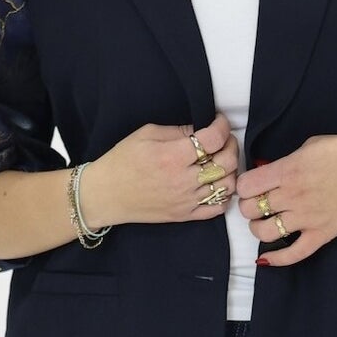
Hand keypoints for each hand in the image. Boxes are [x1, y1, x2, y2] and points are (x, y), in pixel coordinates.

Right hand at [82, 113, 237, 227]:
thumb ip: (177, 131)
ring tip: (220, 161)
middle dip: (231, 145)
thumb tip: (200, 129)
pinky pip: (217, 208)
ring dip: (230, 170)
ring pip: (227, 185)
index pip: (213, 139)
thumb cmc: (121, 161)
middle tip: (224, 139)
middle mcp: (183, 180)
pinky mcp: (185, 215)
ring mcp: (186, 200)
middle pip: (227, 162)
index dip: (222, 125)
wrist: (105, 194)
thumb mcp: (145, 134)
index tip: (219, 121)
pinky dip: (224, 195)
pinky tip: (217, 183)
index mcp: (172, 156)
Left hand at [232, 135, 336, 263]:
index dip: (244, 186)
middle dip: (249, 206)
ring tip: (266, 222)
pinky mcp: (320, 234)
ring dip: (258, 228)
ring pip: (264, 232)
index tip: (252, 186)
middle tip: (258, 203)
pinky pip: (293, 254)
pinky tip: (266, 257)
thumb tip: (270, 171)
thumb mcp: (311, 145)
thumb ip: (287, 160)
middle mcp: (293, 196)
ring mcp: (306, 218)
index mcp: (288, 171)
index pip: (246, 186)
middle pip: (250, 209)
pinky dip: (276, 259)